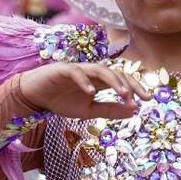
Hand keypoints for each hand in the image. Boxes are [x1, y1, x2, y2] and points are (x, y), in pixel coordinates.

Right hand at [19, 63, 149, 119]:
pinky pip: (76, 72)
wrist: (34, 97)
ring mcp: (78, 69)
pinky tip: (91, 92)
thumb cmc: (60, 101)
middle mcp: (91, 72)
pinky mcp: (62, 69)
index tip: (146, 100)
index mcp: (98, 81)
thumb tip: (133, 111)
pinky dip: (85, 81)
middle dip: (129, 84)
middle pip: (115, 72)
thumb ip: (109, 110)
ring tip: (123, 94)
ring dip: (113, 81)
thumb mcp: (88, 110)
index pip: (121, 79)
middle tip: (139, 98)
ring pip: (100, 69)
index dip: (135, 87)